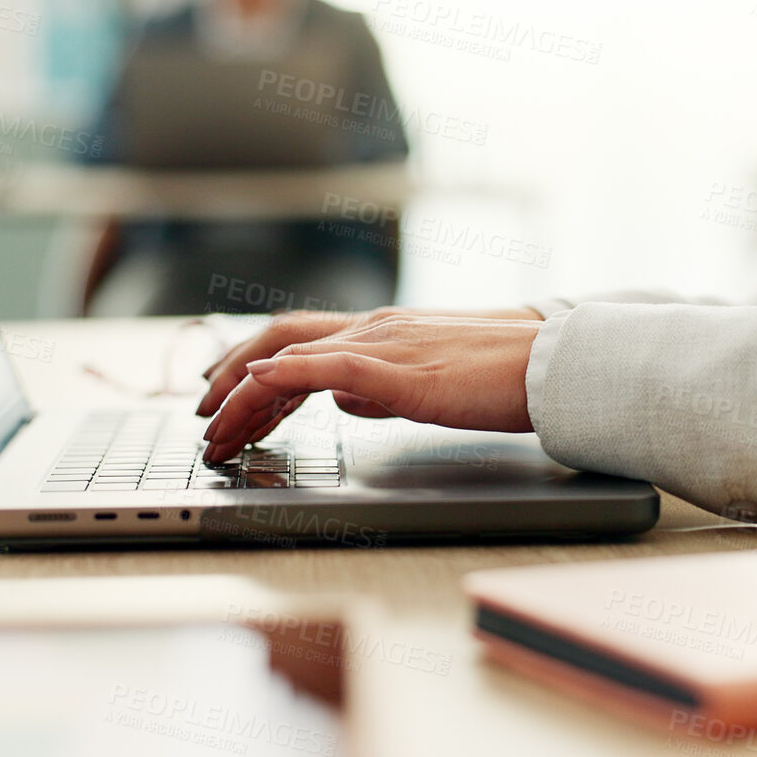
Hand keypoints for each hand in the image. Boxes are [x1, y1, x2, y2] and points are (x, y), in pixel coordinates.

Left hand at [196, 306, 540, 416]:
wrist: (555, 364)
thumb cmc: (505, 376)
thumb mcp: (429, 384)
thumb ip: (383, 389)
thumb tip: (344, 401)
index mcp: (382, 332)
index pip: (297, 341)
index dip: (250, 367)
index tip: (223, 399)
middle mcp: (374, 329)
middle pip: (277, 338)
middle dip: (228, 376)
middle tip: (201, 418)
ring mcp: (384, 344)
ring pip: (289, 355)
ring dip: (241, 393)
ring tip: (214, 428)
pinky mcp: (400, 370)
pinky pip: (326, 366)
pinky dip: (282, 375)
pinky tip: (256, 389)